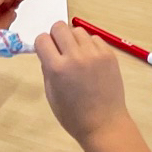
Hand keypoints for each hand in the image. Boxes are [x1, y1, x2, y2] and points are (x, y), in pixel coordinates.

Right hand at [36, 21, 133, 144]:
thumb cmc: (73, 115)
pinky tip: (90, 61)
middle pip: (59, 27)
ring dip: (73, 40)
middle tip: (60, 51)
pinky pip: (94, 39)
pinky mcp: (109, 54)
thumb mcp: (51, 95)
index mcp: (57, 68)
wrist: (104, 124)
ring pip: (77, 30)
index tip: (46, 52)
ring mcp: (94, 54)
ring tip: (77, 56)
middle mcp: (75, 56)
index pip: (42, 39)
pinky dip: (89, 46)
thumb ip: (47, 69)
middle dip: (56, 37)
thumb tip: (47, 51)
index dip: (42, 45)